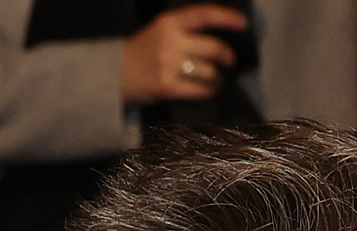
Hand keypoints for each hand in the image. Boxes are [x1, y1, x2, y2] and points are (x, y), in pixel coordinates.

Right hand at [121, 5, 245, 105]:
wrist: (114, 74)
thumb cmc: (141, 52)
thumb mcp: (159, 31)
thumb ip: (184, 30)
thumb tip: (216, 37)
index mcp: (169, 23)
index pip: (204, 14)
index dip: (226, 18)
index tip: (242, 24)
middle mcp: (170, 41)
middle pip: (213, 48)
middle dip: (228, 57)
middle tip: (229, 62)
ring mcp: (169, 64)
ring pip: (210, 71)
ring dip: (218, 78)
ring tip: (216, 79)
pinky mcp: (168, 86)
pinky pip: (200, 89)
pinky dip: (210, 90)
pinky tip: (209, 89)